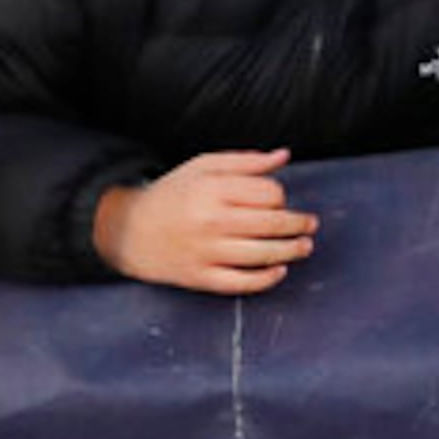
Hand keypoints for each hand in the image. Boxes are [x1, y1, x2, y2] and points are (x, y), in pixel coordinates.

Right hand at [93, 148, 312, 294]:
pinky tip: (280, 271)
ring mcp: (205, 252)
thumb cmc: (173, 194)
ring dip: (292, 251)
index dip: (280, 197)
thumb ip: (246, 161)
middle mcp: (210, 221)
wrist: (128, 229)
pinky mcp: (200, 277)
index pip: (268, 194)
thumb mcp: (203, 167)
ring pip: (262, 254)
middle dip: (298, 224)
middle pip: (272, 224)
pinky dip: (266, 279)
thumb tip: (284, 155)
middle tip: (310, 224)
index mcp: (212, 190)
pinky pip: (241, 283)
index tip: (278, 199)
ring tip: (305, 246)